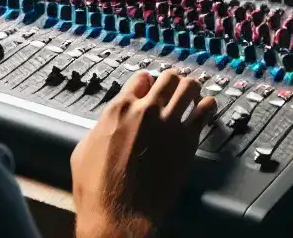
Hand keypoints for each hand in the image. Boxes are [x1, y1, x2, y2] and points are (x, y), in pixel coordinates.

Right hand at [71, 71, 217, 237]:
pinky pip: (204, 111)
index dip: (146, 82)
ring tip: (192, 93)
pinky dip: (207, 105)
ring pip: (189, 87)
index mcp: (119, 110)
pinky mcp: (187, 140)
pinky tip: (207, 106)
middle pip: (168, 78)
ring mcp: (170, 123)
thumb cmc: (98, 189)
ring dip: (191, 88)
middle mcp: (147, 110)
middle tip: (174, 87)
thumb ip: (101, 127)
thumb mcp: (84, 151)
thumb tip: (109, 122)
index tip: (150, 86)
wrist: (120, 213)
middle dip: (172, 81)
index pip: (140, 79)